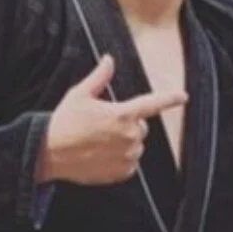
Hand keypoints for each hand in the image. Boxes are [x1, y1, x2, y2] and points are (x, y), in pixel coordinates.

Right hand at [37, 55, 186, 184]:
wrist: (48, 153)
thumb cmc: (64, 122)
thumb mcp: (79, 95)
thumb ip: (99, 77)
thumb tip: (109, 59)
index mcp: (122, 115)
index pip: (153, 104)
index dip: (170, 99)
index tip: (183, 96)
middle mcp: (130, 136)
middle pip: (141, 127)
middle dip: (128, 125)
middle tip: (103, 127)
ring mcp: (128, 155)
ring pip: (136, 146)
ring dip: (124, 144)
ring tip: (98, 143)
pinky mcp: (124, 172)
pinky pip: (130, 163)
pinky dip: (120, 160)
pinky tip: (101, 156)